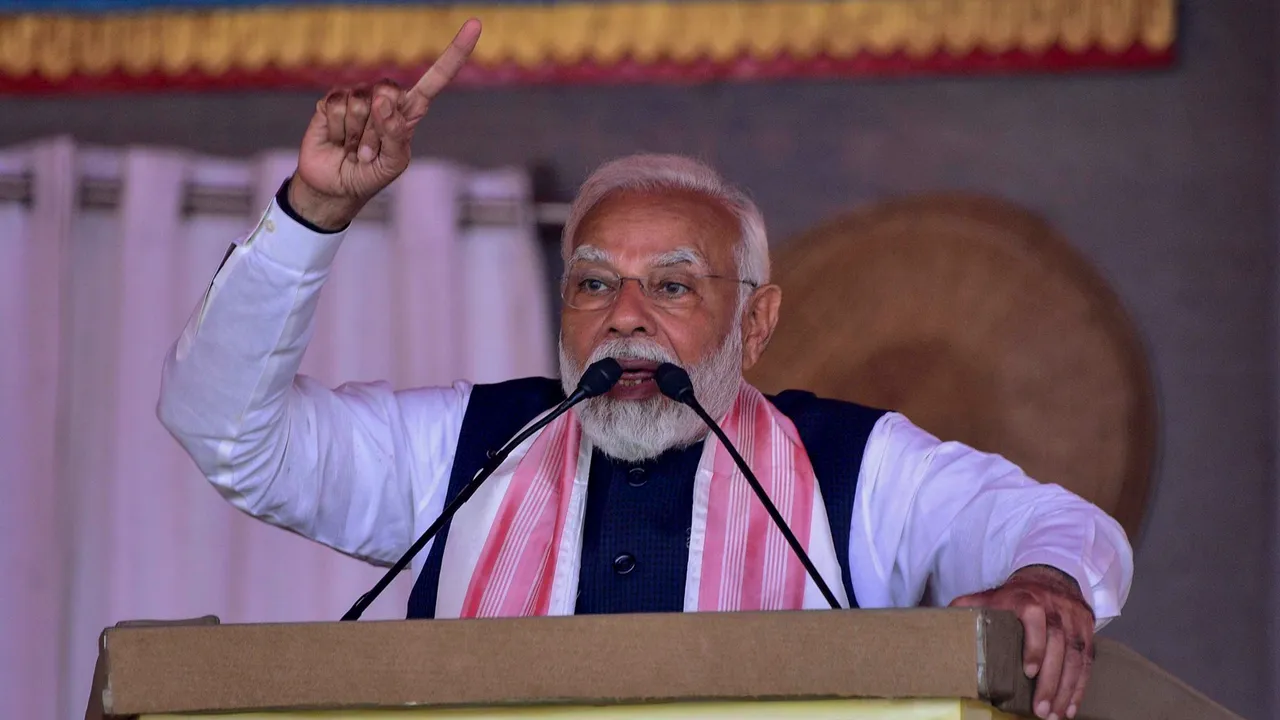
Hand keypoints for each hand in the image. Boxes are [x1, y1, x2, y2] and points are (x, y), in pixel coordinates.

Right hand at [288, 18, 481, 229]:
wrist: (334, 187)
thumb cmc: (370, 175)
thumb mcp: (393, 164)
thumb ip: (396, 136)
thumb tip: (383, 102)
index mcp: (410, 111)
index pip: (436, 78)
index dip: (454, 53)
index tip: (475, 25)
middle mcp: (385, 99)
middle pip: (387, 90)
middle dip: (377, 127)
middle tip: (370, 151)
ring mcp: (358, 98)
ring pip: (360, 102)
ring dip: (357, 135)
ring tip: (354, 149)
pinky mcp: (330, 102)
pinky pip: (336, 105)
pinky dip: (337, 130)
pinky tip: (337, 141)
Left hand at [950, 566, 1094, 719]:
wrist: (1051, 578)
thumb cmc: (1016, 595)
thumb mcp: (992, 596)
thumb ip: (969, 606)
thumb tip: (942, 619)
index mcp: (1028, 598)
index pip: (1034, 617)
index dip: (1034, 644)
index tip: (1028, 671)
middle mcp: (1055, 608)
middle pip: (1059, 644)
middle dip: (1051, 680)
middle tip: (1041, 708)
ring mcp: (1074, 620)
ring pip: (1076, 657)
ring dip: (1067, 689)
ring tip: (1055, 715)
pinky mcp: (1087, 631)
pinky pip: (1087, 662)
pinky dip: (1080, 686)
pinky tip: (1071, 707)